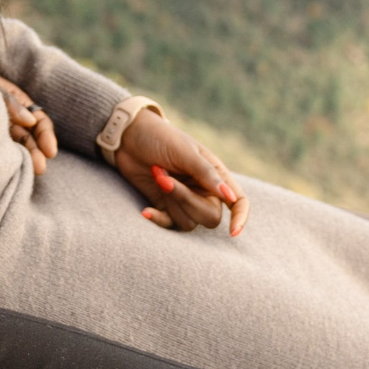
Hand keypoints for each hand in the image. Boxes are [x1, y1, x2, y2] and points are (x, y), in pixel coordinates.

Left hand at [0, 70, 57, 175]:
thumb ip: (8, 100)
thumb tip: (31, 121)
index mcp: (17, 102)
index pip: (40, 121)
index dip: (46, 135)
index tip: (50, 151)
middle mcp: (10, 118)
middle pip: (29, 138)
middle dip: (37, 152)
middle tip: (39, 167)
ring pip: (15, 147)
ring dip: (24, 159)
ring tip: (30, 172)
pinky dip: (5, 160)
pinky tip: (7, 171)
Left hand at [111, 110, 247, 236]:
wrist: (127, 136)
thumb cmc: (160, 137)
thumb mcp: (184, 152)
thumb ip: (207, 174)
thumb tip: (230, 197)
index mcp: (216, 174)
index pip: (239, 201)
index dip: (240, 217)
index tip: (233, 232)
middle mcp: (203, 190)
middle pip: (210, 216)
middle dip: (186, 201)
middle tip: (165, 178)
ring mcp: (184, 200)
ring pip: (189, 222)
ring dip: (170, 201)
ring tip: (156, 173)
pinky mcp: (165, 207)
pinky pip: (169, 224)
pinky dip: (158, 219)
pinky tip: (145, 211)